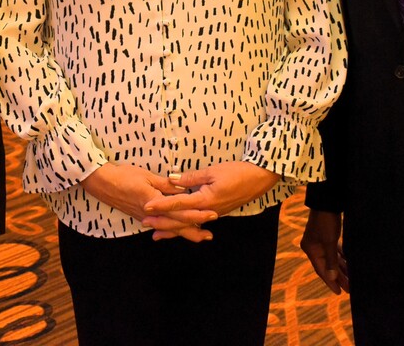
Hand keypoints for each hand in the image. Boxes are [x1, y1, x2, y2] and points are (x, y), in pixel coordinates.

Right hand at [81, 163, 213, 242]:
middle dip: (193, 230)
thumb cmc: (124, 176)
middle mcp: (151, 214)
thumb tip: (184, 189)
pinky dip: (170, 230)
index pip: (180, 211)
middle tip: (209, 235)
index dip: (196, 214)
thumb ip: (166, 185)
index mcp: (155, 202)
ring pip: (168, 228)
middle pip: (176, 225)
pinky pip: (159, 226)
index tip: (211, 215)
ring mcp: (145, 217)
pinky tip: (176, 232)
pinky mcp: (140, 216)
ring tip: (199, 237)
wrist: (102, 183)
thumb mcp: (147, 176)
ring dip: (183, 233)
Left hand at [140, 161, 278, 236]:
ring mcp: (213, 214)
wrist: (259, 179)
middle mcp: (208, 212)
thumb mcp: (212, 171)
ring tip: (156, 233)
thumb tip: (171, 180)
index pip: (178, 204)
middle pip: (181, 220)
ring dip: (172, 228)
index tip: (146, 206)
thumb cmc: (237, 172)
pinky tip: (178, 229)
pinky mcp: (216, 212)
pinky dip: (185, 226)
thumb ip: (190, 177)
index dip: (161, 205)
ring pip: (189, 224)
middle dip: (162, 222)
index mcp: (205, 200)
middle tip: (145, 223)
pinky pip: (197, 222)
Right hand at [299, 209, 347, 293]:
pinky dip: (341, 257)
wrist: (327, 201)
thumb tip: (332, 278)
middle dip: (338, 277)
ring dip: (341, 268)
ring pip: (332, 259)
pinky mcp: (327, 236)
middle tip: (350, 289)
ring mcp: (320, 241)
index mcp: (310, 249)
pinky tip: (349, 263)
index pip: (321, 270)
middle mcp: (314, 247)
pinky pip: (335, 251)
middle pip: (327, 266)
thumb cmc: (326, 221)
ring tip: (351, 279)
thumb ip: (331, 260)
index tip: (339, 293)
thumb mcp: (329, 242)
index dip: (331, 282)